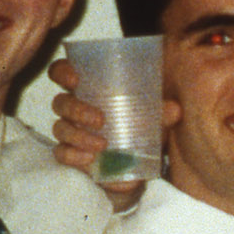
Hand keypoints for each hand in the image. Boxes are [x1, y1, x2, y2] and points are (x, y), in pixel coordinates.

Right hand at [46, 57, 152, 211]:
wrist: (142, 162)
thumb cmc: (142, 125)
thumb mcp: (155, 115)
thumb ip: (162, 111)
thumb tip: (173, 108)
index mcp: (89, 89)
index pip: (62, 73)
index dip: (62, 72)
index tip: (74, 79)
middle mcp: (75, 108)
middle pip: (61, 102)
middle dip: (77, 109)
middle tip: (100, 120)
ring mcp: (71, 131)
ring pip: (60, 129)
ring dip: (79, 135)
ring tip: (102, 145)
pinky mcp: (73, 154)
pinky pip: (62, 153)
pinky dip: (74, 155)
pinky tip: (89, 158)